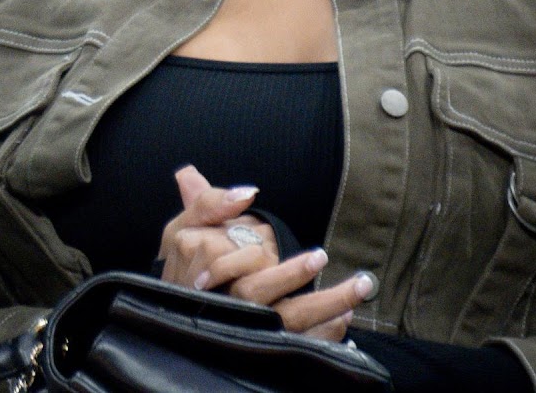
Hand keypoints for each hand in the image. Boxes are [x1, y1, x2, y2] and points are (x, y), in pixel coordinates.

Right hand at [158, 167, 373, 340]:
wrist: (176, 309)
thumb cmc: (183, 261)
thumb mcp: (184, 226)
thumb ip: (209, 202)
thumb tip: (246, 191)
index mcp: (200, 268)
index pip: (224, 257)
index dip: (252, 247)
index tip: (269, 230)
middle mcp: (223, 301)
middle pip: (255, 292)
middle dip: (290, 275)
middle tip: (321, 256)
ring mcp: (247, 326)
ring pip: (285, 319)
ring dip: (323, 304)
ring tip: (359, 285)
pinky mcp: (268, 344)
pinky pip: (301, 343)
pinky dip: (326, 332)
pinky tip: (346, 317)